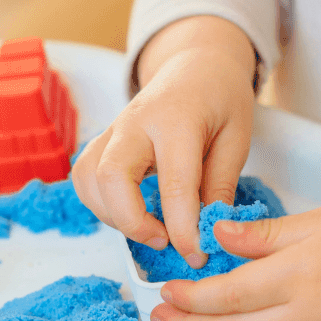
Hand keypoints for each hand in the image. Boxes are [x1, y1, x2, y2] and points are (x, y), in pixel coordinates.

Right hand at [72, 16, 257, 268]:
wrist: (195, 66)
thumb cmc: (219, 100)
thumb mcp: (236, 139)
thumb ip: (220, 185)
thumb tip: (209, 232)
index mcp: (177, 119)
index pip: (173, 183)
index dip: (183, 228)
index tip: (196, 254)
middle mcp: (135, 123)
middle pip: (111, 178)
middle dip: (133, 221)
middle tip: (165, 240)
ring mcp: (112, 131)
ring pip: (89, 180)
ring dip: (114, 216)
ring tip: (151, 228)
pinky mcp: (100, 142)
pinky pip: (84, 178)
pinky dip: (100, 205)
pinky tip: (131, 212)